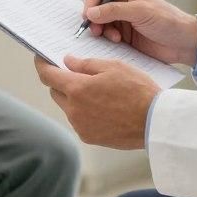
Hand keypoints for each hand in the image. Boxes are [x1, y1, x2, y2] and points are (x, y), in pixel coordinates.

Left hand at [36, 55, 158, 149]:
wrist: (155, 121)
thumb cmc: (138, 91)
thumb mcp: (113, 67)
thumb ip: (86, 64)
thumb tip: (68, 62)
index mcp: (77, 89)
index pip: (47, 75)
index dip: (41, 64)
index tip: (41, 59)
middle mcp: (74, 110)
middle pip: (55, 91)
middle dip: (61, 80)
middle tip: (74, 72)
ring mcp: (81, 125)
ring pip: (67, 107)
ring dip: (74, 97)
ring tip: (96, 91)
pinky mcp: (89, 137)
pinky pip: (79, 120)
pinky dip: (84, 111)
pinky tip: (103, 106)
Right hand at [81, 0, 196, 65]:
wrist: (183, 43)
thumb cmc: (167, 20)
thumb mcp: (140, 11)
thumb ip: (114, 11)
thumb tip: (90, 12)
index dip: (91, 2)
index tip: (88, 15)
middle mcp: (122, 5)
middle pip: (97, 9)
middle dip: (94, 19)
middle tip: (96, 30)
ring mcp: (123, 22)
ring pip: (100, 24)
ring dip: (101, 31)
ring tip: (113, 38)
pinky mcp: (125, 38)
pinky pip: (107, 38)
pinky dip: (107, 40)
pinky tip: (117, 42)